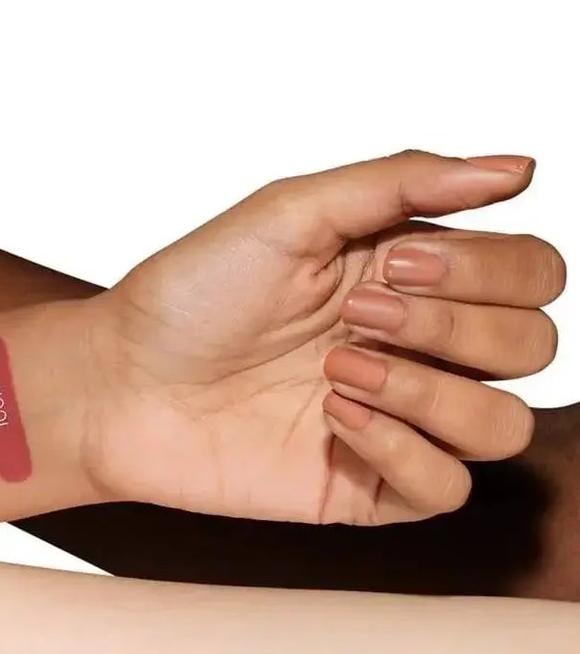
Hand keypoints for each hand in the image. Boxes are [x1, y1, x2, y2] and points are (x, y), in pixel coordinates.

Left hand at [85, 150, 564, 523]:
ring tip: (337, 372)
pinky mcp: (367, 487)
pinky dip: (403, 449)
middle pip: (534, 343)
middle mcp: (418, 347)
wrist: (120, 381)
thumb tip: (520, 166)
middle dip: (454, 325)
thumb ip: (403, 181)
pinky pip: (449, 488)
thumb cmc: (191, 293)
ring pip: (505, 424)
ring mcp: (397, 421)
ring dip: (432, 391)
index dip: (487, 268)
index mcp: (412, 276)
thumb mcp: (289, 212)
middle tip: (356, 316)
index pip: (532, 271)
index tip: (392, 264)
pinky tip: (332, 419)